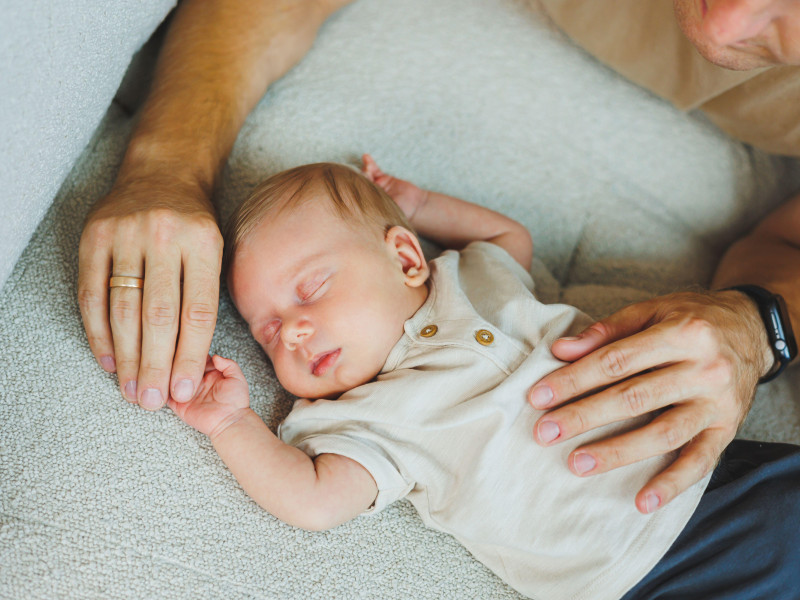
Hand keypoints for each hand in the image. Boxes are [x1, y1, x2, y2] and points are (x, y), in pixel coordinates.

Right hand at [78, 177, 222, 409]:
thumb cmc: (195, 224)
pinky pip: (91, 294)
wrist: (163, 172)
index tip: (184, 390)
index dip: (190, 356)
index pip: (198, 312)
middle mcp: (164, 237)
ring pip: (124, 309)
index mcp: (204, 243)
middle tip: (154, 401)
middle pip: (159, 316)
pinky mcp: (94, 237)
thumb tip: (196, 362)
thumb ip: (207, 295)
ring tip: (132, 390)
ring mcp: (126, 235)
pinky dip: (98, 333)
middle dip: (157, 365)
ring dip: (127, 357)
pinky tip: (109, 360)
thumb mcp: (218, 249)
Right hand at [168, 355, 249, 436]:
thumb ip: (228, 364)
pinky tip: (163, 382)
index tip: (187, 347)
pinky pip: (166, 396)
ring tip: (170, 369)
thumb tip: (214, 356)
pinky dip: (162, 390)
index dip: (192, 352)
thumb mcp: (237, 377)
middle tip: (176, 358)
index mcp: (209, 372)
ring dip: (168, 374)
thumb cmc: (235, 401)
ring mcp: (186, 392)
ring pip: (171, 379)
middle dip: (177, 361)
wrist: (230, 421)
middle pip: (181, 366)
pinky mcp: (179, 405)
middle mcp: (196, 381)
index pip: (196, 358)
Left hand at [361, 154, 426, 220]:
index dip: (355, 187)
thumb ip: (377, 205)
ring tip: (367, 166)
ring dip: (365, 169)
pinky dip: (370, 163)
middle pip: (360, 183)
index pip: (358, 194)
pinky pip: (375, 170)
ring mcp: (377, 185)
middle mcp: (371, 194)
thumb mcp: (389, 211)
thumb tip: (364, 201)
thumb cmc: (403, 212)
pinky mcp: (384, 178)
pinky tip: (366, 157)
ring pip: (367, 175)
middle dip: (359, 177)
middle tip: (363, 174)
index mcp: (370, 204)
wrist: (417, 205)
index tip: (354, 182)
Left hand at [528, 290, 771, 513]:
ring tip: (577, 463)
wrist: (753, 330)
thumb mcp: (653, 310)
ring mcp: (718, 403)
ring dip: (617, 452)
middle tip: (545, 432)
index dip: (574, 379)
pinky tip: (643, 501)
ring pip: (662, 433)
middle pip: (634, 398)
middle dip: (584, 416)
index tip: (539, 396)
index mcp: (682, 333)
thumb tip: (561, 349)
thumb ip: (607, 330)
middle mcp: (704, 368)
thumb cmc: (692, 318)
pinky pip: (700, 461)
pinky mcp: (728, 429)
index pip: (615, 361)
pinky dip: (672, 484)